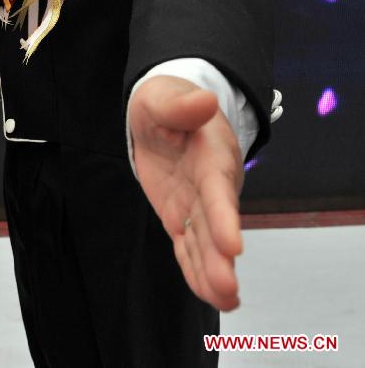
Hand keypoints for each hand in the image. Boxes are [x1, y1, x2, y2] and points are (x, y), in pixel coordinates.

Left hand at [129, 76, 243, 311]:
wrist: (165, 112)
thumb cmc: (166, 101)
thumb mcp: (164, 96)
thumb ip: (181, 104)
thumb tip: (203, 100)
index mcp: (211, 154)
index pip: (217, 189)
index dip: (224, 217)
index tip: (233, 246)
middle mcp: (211, 184)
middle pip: (216, 224)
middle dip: (220, 257)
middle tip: (227, 288)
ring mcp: (198, 203)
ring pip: (205, 241)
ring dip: (212, 270)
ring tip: (224, 301)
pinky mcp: (183, 215)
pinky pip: (189, 245)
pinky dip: (196, 268)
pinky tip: (208, 295)